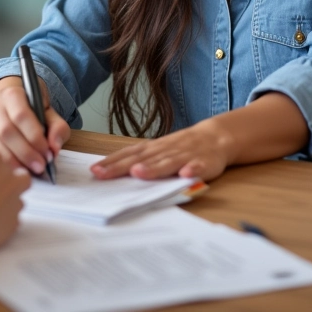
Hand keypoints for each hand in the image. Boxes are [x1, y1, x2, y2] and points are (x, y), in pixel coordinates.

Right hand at [0, 76, 70, 175]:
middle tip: (40, 167)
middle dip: (25, 152)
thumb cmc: (32, 109)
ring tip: (29, 172)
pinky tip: (13, 173)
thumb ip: (57, 127)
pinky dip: (0, 164)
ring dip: (13, 162)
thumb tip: (54, 148)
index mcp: (13, 94)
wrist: (9, 103)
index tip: (48, 154)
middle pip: (7, 132)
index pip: (21, 116)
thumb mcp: (49, 112)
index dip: (34, 137)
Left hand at [91, 118, 231, 181]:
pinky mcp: (205, 162)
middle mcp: (166, 149)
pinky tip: (186, 175)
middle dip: (123, 167)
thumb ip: (141, 159)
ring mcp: (185, 155)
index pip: (129, 154)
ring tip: (139, 173)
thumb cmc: (181, 147)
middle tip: (104, 174)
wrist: (217, 137)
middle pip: (143, 159)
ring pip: (168, 162)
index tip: (94, 171)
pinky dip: (193, 170)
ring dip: (154, 168)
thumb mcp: (159, 150)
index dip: (112, 162)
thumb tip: (113, 170)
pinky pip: (199, 166)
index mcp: (154, 148)